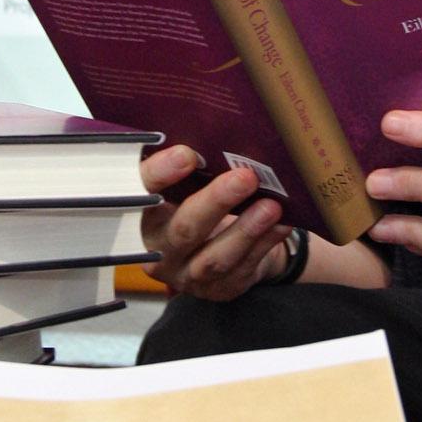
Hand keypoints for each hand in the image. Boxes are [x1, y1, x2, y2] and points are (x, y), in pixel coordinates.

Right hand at [140, 144, 296, 303]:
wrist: (218, 247)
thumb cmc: (194, 202)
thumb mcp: (180, 185)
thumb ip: (183, 166)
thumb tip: (208, 132)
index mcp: (140, 216)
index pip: (139, 193)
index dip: (159, 175)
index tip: (186, 154)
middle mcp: (158, 251)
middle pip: (183, 230)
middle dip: (216, 202)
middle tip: (245, 177)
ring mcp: (188, 275)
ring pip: (215, 257)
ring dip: (246, 230)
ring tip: (271, 205)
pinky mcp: (219, 289)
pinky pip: (244, 267)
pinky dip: (265, 243)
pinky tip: (281, 223)